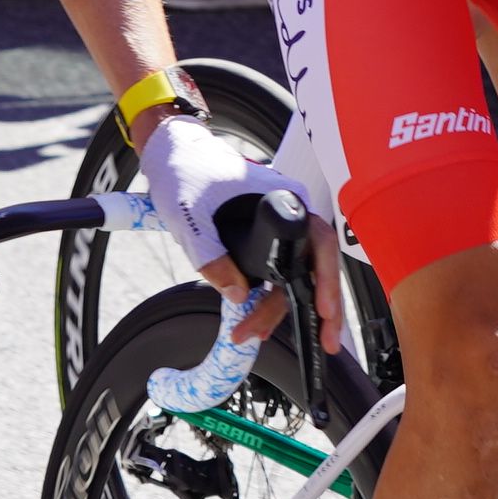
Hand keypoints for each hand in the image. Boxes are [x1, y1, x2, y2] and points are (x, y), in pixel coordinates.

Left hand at [134, 109, 311, 315]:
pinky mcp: (266, 238)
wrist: (172, 154)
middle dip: (321, 307)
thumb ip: (212, 256)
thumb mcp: (191, 217)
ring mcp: (281, 226)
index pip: (319, 243)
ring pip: (298, 273)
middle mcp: (291, 212)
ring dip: (289, 308)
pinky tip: (261, 320)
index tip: (324, 309)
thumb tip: (239, 295)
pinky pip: (281, 271)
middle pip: (316, 265)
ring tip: (260, 333)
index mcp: (285, 198)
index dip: (326, 279)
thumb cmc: (185, 173)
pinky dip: (275, 298)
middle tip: (325, 344)